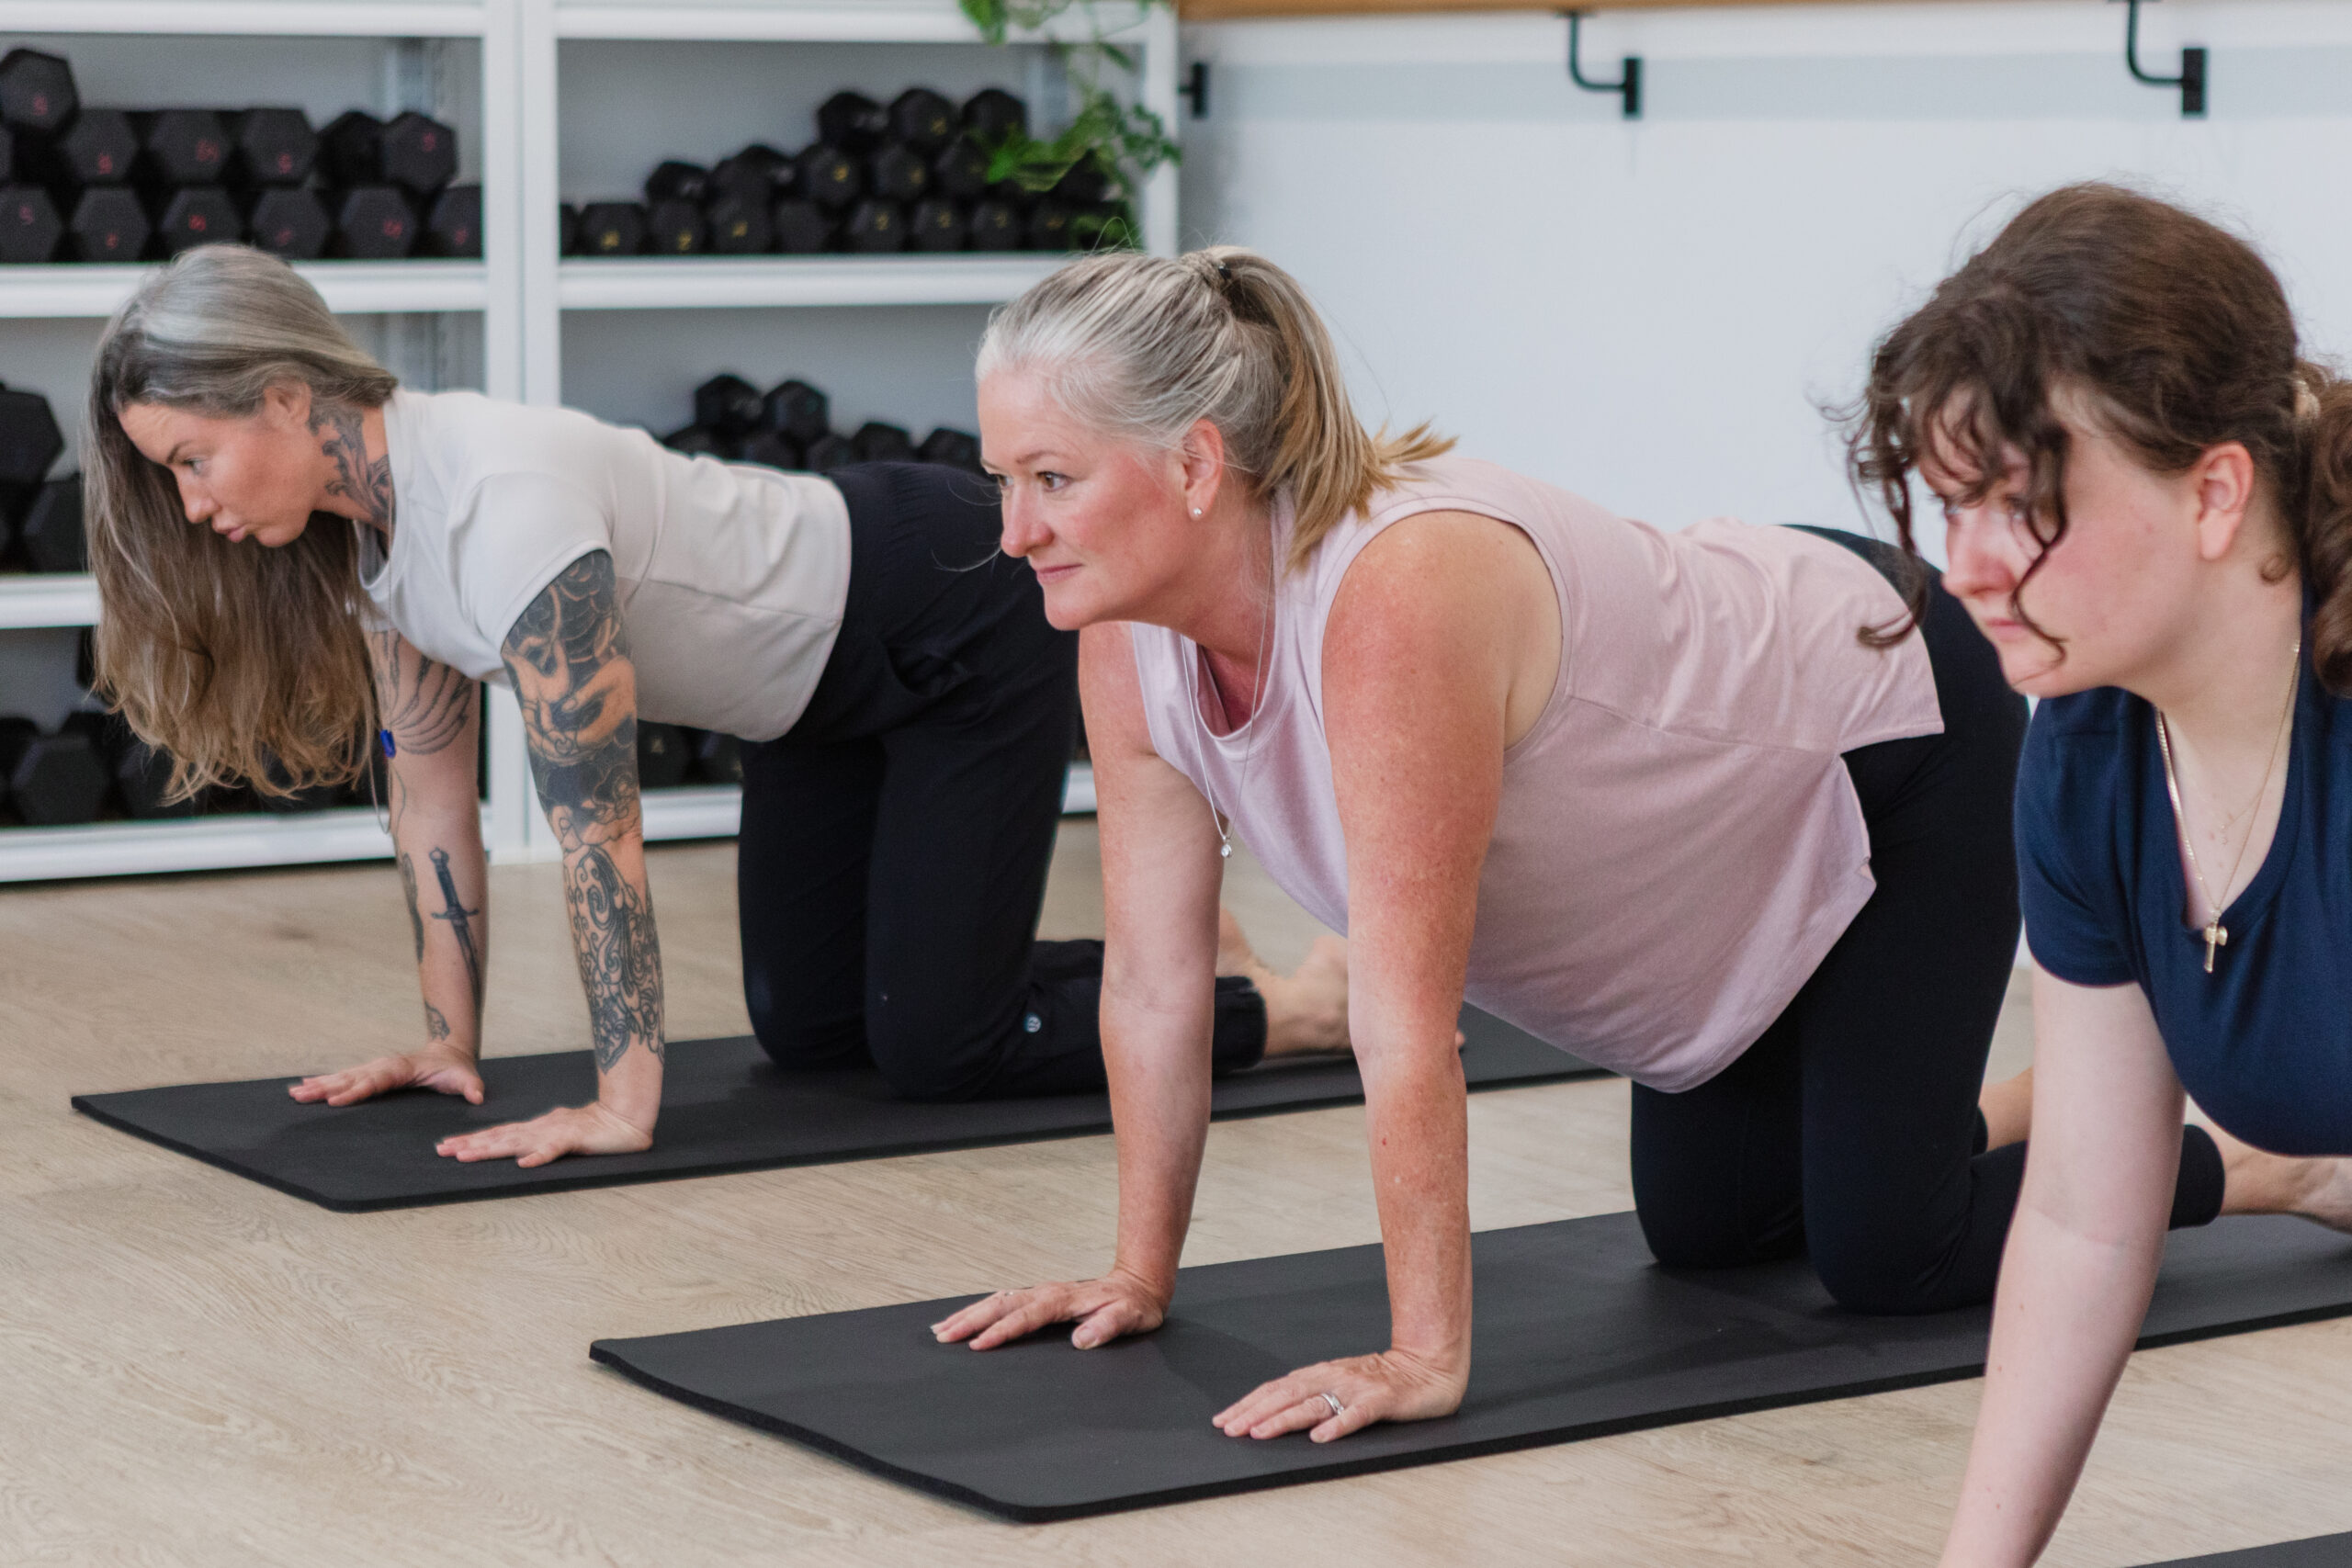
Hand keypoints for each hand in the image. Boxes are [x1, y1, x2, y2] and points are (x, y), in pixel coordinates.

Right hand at [290, 1046, 484, 1107]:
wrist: (449, 1053)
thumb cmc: (456, 1069)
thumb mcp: (467, 1077)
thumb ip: (472, 1087)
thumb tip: (477, 1097)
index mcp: (401, 1069)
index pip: (375, 1082)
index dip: (356, 1091)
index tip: (336, 1101)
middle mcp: (383, 1066)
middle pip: (351, 1078)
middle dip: (326, 1088)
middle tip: (301, 1096)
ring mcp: (375, 1068)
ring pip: (343, 1077)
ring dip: (318, 1085)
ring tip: (294, 1092)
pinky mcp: (371, 1072)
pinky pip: (344, 1077)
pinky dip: (323, 1081)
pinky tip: (304, 1086)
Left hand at [434, 1101, 652, 1167]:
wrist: (625, 1118)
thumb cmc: (596, 1126)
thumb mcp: (562, 1133)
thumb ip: (544, 1138)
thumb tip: (528, 1148)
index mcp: (536, 1128)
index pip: (498, 1134)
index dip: (472, 1140)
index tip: (448, 1145)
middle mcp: (539, 1129)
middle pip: (499, 1137)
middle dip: (469, 1143)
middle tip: (441, 1150)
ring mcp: (555, 1133)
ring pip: (517, 1142)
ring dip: (490, 1149)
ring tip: (466, 1156)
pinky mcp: (574, 1140)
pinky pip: (554, 1150)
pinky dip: (539, 1157)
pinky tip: (523, 1165)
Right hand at [929, 1269, 1168, 1350]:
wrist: (1139, 1284)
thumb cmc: (1134, 1306)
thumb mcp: (1130, 1318)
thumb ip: (1107, 1327)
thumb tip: (1081, 1340)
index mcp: (1064, 1300)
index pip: (1026, 1317)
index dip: (1001, 1331)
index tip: (978, 1344)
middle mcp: (1047, 1293)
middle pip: (1002, 1305)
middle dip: (971, 1320)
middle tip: (943, 1336)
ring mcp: (1042, 1293)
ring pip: (998, 1301)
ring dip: (970, 1314)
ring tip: (942, 1329)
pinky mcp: (1040, 1297)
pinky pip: (1004, 1301)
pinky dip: (981, 1309)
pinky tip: (965, 1318)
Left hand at [1213, 1346, 1466, 1443]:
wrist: (1429, 1366)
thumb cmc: (1382, 1379)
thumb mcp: (1340, 1383)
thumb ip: (1312, 1395)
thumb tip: (1273, 1412)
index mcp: (1320, 1375)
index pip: (1276, 1389)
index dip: (1248, 1404)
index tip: (1223, 1420)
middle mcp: (1333, 1378)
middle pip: (1286, 1395)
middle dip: (1254, 1412)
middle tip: (1229, 1429)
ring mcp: (1357, 1389)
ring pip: (1314, 1404)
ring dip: (1284, 1419)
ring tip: (1260, 1432)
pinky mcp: (1381, 1401)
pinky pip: (1357, 1415)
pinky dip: (1337, 1425)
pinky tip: (1321, 1437)